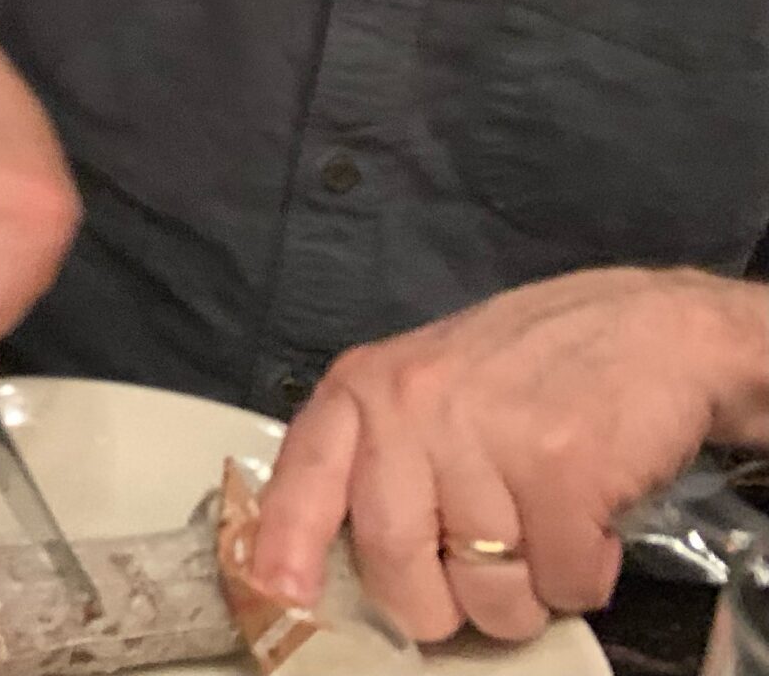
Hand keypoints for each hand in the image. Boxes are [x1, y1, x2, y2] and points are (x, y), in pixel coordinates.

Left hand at [253, 268, 768, 643]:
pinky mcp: (559, 467)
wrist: (653, 326)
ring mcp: (484, 434)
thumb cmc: (532, 369)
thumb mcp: (428, 388)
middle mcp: (411, 405)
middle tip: (477, 586)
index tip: (281, 594)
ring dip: (527, 595)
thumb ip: (384, 459)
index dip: (287, 542)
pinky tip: (590, 523)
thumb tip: (349, 567)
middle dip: (438, 607)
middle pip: (396, 563)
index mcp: (366, 388)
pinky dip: (584, 577)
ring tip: (547, 534)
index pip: (306, 471)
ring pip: (488, 591)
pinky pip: (563, 582)